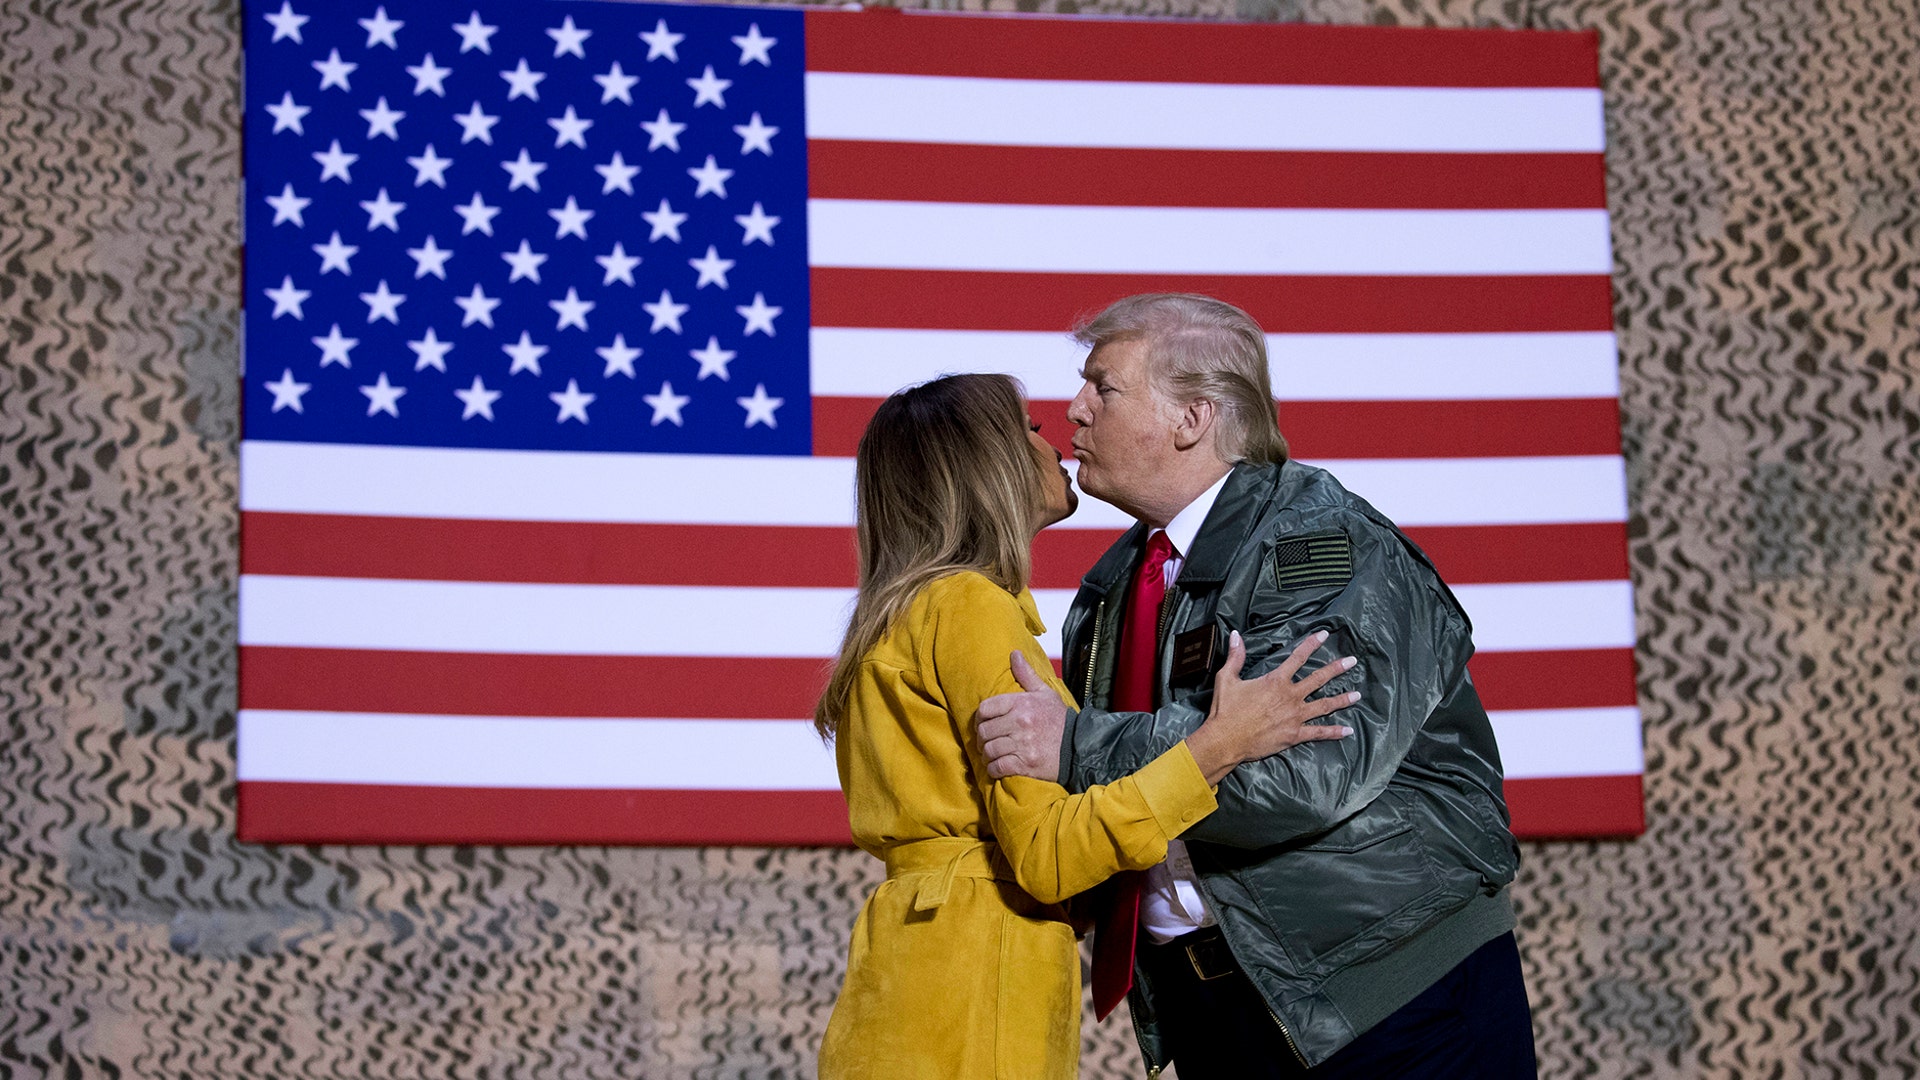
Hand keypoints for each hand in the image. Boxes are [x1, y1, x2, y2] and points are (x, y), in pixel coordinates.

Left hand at [975, 651, 1068, 781]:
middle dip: (981, 739)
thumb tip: (1014, 654)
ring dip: (986, 755)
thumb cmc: (1059, 719)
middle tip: (985, 742)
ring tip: (989, 756)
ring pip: (989, 750)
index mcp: (1021, 703)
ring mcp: (1022, 744)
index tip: (983, 724)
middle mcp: (1020, 722)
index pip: (985, 708)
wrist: (1080, 746)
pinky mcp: (1026, 764)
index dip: (980, 718)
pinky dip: (993, 769)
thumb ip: (1026, 674)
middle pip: (984, 731)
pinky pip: (998, 767)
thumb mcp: (1045, 693)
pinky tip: (996, 767)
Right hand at [1185, 630, 1356, 784]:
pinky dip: (1334, 732)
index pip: (1297, 657)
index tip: (1324, 635)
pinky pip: (1319, 733)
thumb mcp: (1228, 678)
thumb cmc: (1226, 710)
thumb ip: (1236, 656)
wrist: (1226, 739)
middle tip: (1352, 661)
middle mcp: (1290, 696)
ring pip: (1325, 705)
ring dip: (1342, 699)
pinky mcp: (1295, 735)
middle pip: (1319, 679)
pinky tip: (1348, 731)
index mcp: (1275, 681)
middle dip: (1337, 668)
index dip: (1311, 644)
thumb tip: (1235, 635)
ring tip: (1357, 695)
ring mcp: (1295, 716)